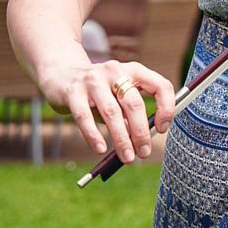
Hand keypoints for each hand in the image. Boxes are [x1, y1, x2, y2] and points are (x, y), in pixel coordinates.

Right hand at [38, 56, 175, 163]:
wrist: (61, 74)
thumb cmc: (98, 91)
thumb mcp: (118, 96)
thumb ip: (130, 113)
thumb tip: (141, 140)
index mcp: (134, 70)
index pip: (160, 85)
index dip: (166, 108)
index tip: (162, 129)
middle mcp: (115, 71)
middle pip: (134, 104)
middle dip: (141, 132)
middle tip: (144, 152)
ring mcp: (93, 79)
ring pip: (111, 112)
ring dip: (121, 138)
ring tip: (127, 157)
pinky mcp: (73, 91)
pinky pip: (85, 116)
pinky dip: (94, 135)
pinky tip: (101, 149)